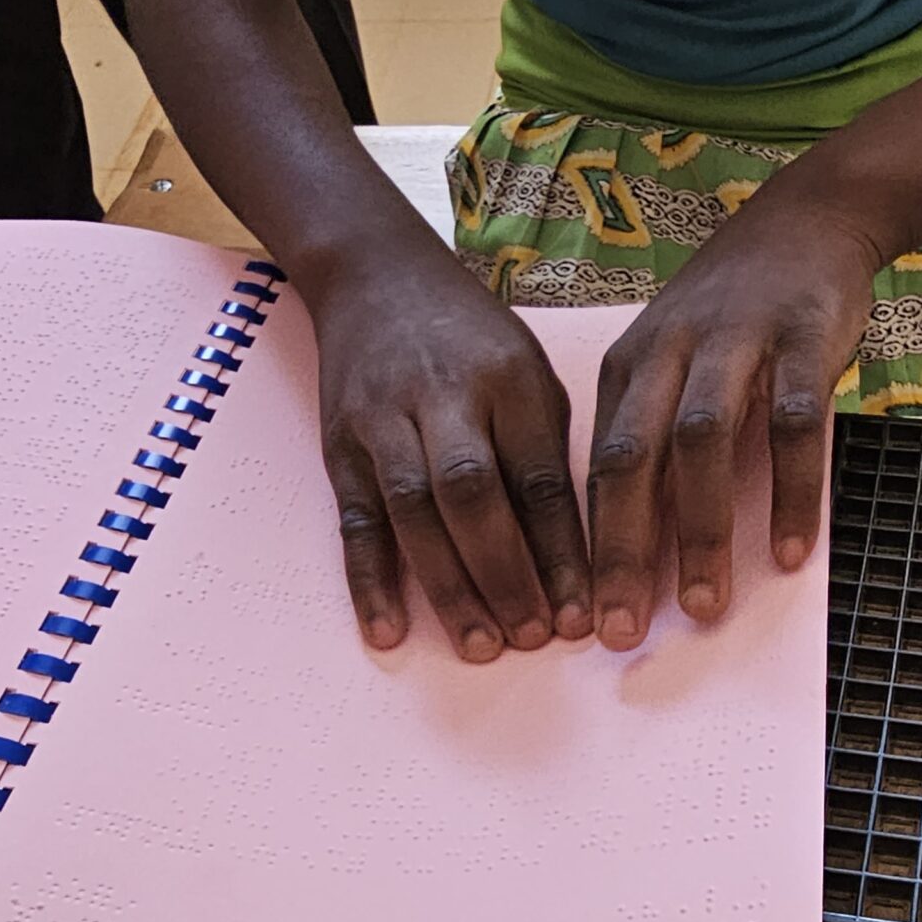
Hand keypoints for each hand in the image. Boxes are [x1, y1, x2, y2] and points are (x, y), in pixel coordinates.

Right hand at [310, 255, 592, 661]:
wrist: (375, 275)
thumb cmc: (473, 340)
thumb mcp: (529, 374)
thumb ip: (546, 454)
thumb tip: (570, 557)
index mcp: (509, 380)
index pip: (539, 477)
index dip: (561, 551)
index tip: (581, 613)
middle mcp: (444, 397)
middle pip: (472, 494)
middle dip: (505, 573)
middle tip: (531, 638)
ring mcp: (384, 421)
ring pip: (413, 512)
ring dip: (448, 586)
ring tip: (480, 646)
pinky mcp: (340, 446)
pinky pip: (355, 520)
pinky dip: (369, 579)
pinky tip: (387, 631)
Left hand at [585, 208, 881, 650]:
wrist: (809, 219)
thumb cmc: (733, 309)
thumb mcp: (670, 360)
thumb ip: (651, 435)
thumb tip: (630, 541)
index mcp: (629, 368)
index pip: (596, 469)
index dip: (586, 549)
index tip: (580, 621)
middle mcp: (670, 354)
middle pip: (631, 460)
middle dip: (622, 552)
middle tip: (621, 630)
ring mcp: (736, 344)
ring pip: (701, 444)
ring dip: (701, 529)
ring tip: (705, 606)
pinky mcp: (802, 339)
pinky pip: (793, 425)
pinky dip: (790, 491)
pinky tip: (790, 551)